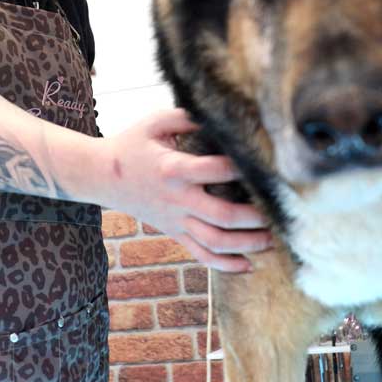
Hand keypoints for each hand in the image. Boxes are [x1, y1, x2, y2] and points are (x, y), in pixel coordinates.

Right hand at [96, 109, 272, 272]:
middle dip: (254, 217)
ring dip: (247, 245)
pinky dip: (226, 265)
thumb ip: (189, 117)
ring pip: (215, 242)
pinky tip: (248, 266)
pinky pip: (201, 255)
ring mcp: (176, 220)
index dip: (241, 168)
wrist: (101, 176)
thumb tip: (223, 114)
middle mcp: (177, 199)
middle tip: (280, 211)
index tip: (265, 163)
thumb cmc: (132, 144)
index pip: (214, 171)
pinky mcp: (175, 233)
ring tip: (272, 239)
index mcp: (173, 169)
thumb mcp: (156, 122)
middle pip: (222, 216)